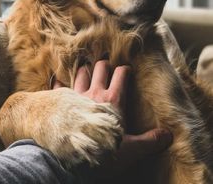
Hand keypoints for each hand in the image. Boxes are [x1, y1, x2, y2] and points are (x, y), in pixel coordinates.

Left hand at [53, 60, 172, 174]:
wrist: (72, 161)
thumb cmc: (104, 155)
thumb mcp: (131, 150)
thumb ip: (150, 141)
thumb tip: (169, 135)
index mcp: (113, 100)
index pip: (121, 74)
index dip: (126, 70)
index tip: (128, 71)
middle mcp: (95, 93)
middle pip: (100, 67)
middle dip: (105, 65)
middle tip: (108, 70)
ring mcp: (76, 96)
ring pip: (81, 73)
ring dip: (85, 71)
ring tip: (87, 73)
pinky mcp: (61, 103)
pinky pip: (59, 86)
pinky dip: (60, 83)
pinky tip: (60, 82)